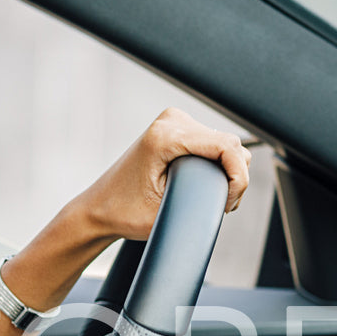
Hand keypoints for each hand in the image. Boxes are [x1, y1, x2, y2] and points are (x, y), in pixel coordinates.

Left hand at [67, 108, 250, 241]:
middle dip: (234, 178)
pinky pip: (213, 143)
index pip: (229, 146)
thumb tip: (228, 194)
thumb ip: (203, 200)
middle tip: (220, 206)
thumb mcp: (167, 213)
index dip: (238, 178)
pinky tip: (206, 184)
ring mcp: (172, 121)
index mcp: (166, 136)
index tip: (227, 203)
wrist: (98, 209)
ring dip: (228, 171)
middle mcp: (170, 121)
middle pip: (231, 144)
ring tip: (213, 198)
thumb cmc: (124, 214)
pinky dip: (217, 164)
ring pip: (225, 143)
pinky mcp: (174, 128)